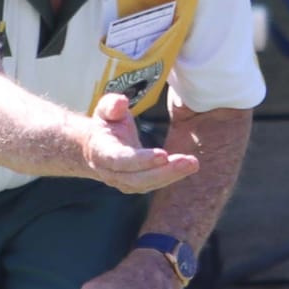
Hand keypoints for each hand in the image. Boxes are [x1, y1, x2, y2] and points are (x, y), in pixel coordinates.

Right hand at [80, 93, 199, 193]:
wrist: (95, 147)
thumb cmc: (105, 124)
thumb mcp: (105, 109)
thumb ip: (112, 105)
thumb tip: (122, 102)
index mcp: (102, 151)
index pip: (121, 159)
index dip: (141, 159)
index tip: (163, 154)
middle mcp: (110, 172)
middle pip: (137, 178)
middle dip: (164, 171)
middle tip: (189, 162)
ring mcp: (122, 182)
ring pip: (147, 184)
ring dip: (172, 175)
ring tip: (192, 163)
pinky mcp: (135, 185)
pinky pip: (154, 183)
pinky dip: (171, 176)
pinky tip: (187, 166)